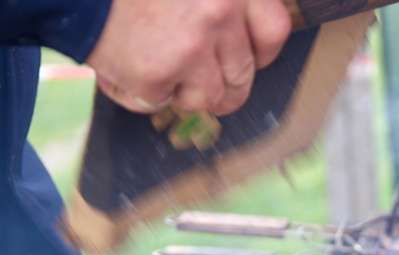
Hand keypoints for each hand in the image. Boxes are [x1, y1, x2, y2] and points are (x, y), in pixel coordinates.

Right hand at [86, 0, 291, 115]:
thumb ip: (215, 3)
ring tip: (154, 66)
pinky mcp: (159, 73)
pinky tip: (124, 65)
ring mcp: (193, 45)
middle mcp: (220, 11)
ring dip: (184, 92)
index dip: (260, 52)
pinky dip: (144, 92)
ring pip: (210, 97)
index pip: (273, 32)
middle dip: (223, 86)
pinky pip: (164, 101)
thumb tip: (236, 40)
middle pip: (242, 74)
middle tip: (194, 79)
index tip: (246, 58)